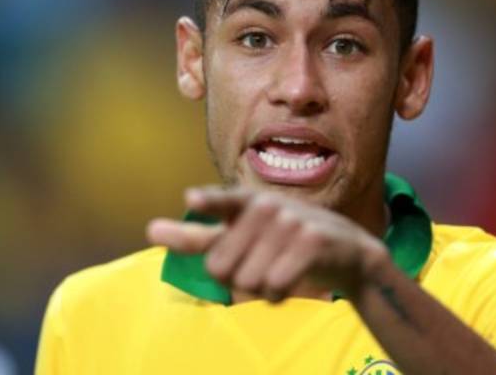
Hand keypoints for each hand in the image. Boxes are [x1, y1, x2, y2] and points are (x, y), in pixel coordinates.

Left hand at [146, 186, 388, 301]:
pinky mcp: (311, 241)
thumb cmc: (283, 241)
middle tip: (260, 263)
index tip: (192, 199)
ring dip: (260, 289)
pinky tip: (292, 280)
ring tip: (280, 268)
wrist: (346, 251)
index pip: (222, 201)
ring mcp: (290, 221)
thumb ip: (197, 235)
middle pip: (220, 268)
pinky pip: (275, 286)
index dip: (209, 201)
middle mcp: (265, 206)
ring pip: (248, 281)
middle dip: (236, 278)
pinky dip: (279, 294)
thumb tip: (149, 230)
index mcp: (244, 202)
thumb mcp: (241, 233)